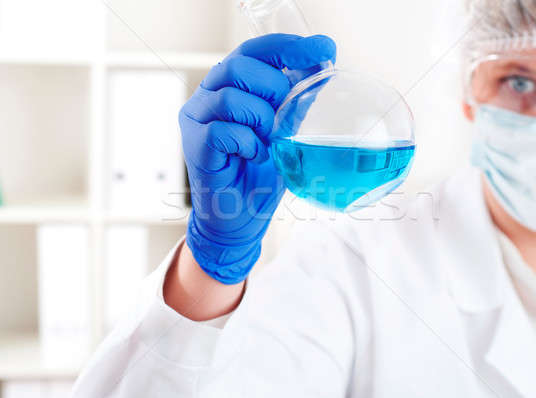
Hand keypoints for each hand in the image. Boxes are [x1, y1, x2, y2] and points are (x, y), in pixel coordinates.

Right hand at [179, 33, 335, 283]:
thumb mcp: (287, 130)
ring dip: (261, 120)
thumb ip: (297, 99)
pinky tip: (254, 156)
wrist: (241, 216)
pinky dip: (247, 143)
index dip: (288, 46)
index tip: (324, 49)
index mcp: (231, 85)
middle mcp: (208, 95)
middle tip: (283, 118)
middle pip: (238, 66)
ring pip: (230, 97)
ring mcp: (196, 119)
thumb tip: (323, 62)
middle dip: (273, 88)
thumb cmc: (261, 173)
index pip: (255, 50)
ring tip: (267, 142)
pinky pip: (221, 131)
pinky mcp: (193, 145)